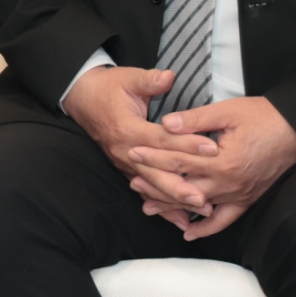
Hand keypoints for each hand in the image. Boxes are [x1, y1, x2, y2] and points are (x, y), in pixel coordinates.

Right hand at [63, 64, 217, 198]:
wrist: (84, 99)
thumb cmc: (109, 88)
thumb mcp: (128, 78)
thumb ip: (149, 80)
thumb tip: (168, 76)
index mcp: (128, 129)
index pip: (161, 140)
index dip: (186, 143)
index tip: (211, 148)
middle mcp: (126, 152)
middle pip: (156, 174)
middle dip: (181, 187)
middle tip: (206, 198)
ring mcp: (126, 164)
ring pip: (153, 187)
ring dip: (177, 201)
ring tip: (202, 210)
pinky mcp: (128, 170)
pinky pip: (147, 192)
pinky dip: (164, 207)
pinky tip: (181, 220)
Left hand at [127, 96, 295, 240]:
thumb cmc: (262, 117)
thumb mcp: (227, 111)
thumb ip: (195, 120)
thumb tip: (166, 124)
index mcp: (221, 160)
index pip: (178, 160)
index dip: (153, 156)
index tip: (133, 153)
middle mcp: (228, 183)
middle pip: (183, 187)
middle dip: (156, 186)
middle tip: (133, 184)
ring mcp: (238, 195)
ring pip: (198, 206)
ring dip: (172, 207)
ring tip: (149, 207)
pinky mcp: (247, 200)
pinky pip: (224, 220)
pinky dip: (206, 228)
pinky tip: (188, 233)